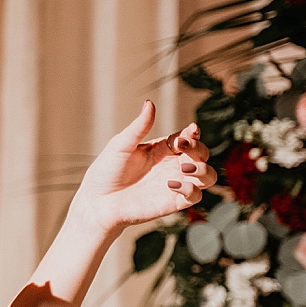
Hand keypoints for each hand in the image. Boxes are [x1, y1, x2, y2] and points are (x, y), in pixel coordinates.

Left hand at [72, 101, 215, 232]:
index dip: (193, 132)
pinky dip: (190, 189)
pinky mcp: (174, 203)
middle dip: (199, 149)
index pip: (188, 137)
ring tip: (184, 168)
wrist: (98, 201)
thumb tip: (149, 103)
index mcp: (163, 148)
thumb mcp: (121, 144)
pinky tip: (170, 184)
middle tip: (183, 147)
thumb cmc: (107, 171)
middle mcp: (173, 165)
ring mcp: (176, 184)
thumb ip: (139, 127)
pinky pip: (195, 196)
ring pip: (207, 176)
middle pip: (202, 154)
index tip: (190, 130)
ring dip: (203, 170)